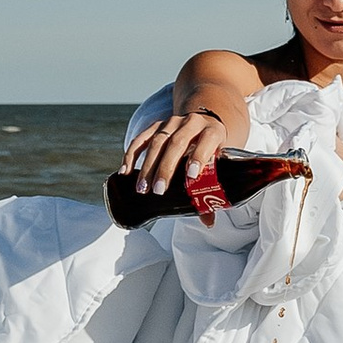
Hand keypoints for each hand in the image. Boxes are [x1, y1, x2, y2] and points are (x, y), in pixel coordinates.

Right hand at [120, 99, 248, 195]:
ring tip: (142, 188)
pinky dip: (131, 155)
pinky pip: (141, 139)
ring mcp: (172, 123)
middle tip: (158, 190)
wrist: (203, 122)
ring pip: (157, 142)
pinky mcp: (157, 125)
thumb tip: (208, 220)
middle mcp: (192, 123)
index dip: (199, 157)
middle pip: (177, 144)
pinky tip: (125, 172)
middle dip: (166, 168)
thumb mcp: (217, 163)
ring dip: (148, 167)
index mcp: (212, 132)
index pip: (206, 142)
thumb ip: (213, 189)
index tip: (191, 176)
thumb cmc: (211, 148)